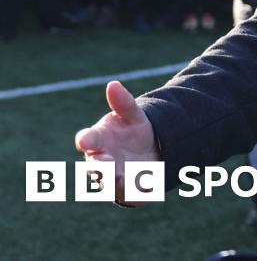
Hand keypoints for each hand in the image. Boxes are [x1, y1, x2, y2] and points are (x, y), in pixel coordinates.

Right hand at [74, 81, 161, 205]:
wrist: (151, 148)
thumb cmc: (131, 129)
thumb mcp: (132, 115)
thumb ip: (123, 102)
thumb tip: (113, 84)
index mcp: (98, 139)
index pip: (86, 139)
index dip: (85, 140)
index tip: (85, 140)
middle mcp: (101, 160)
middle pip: (94, 165)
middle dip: (99, 166)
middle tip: (106, 164)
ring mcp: (112, 175)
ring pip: (108, 183)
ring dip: (114, 181)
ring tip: (122, 178)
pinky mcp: (127, 189)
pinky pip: (128, 193)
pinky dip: (134, 191)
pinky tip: (145, 187)